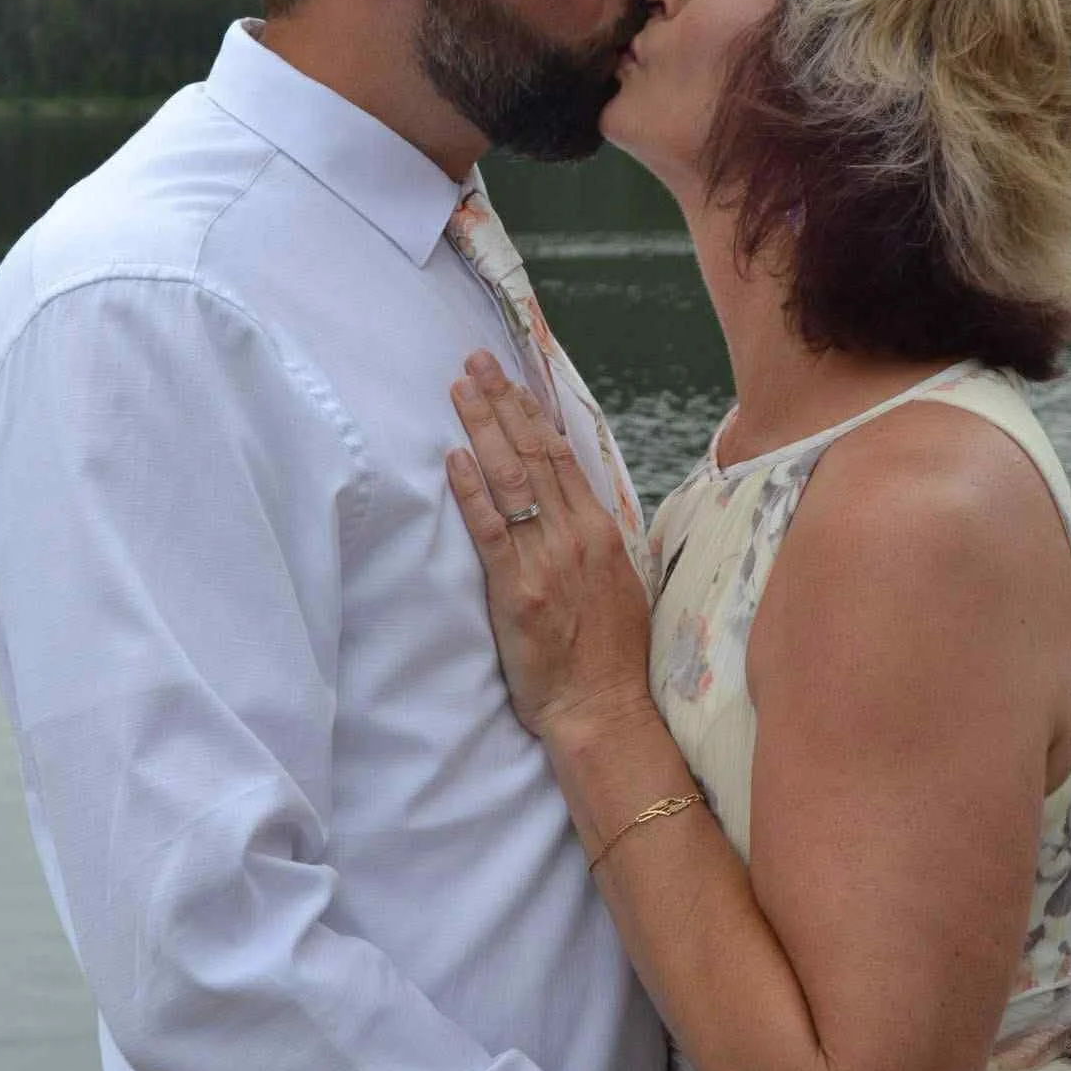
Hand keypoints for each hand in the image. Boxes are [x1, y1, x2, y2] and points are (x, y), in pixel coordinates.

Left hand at [448, 354, 652, 738]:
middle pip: (535, 454)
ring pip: (513, 480)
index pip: (562, 456)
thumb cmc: (608, 656)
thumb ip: (593, 542)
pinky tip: (453, 458)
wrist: (603, 708)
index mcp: (600, 531)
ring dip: (483, 429)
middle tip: (475, 362)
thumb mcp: (617, 585)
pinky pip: (492, 530)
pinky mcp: (518, 590)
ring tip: (460, 390)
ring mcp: (548, 560)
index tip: (511, 379)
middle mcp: (577, 535)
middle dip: (502, 404)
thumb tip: (573, 508)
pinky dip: (471, 491)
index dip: (532, 413)